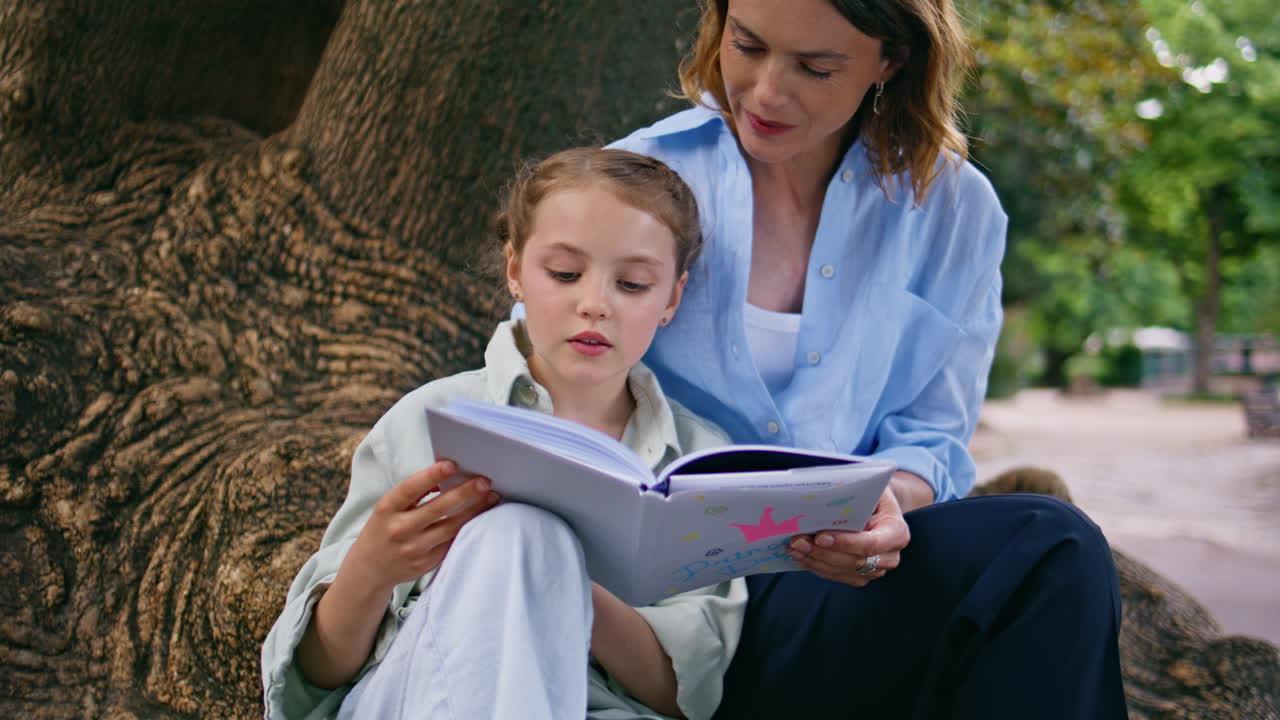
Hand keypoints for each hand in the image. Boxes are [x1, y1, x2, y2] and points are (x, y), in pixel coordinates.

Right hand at [343, 459, 498, 592]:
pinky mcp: (426, 563)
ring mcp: (414, 549)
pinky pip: (452, 543)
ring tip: (492, 497)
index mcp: (387, 509)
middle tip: (485, 481)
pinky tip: (483, 517)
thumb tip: (445, 476)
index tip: (452, 464)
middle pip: (438, 509)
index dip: (431, 476)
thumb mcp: (388, 507)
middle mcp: (400, 529)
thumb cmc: (384, 528)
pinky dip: (469, 528)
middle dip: (464, 493)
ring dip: (475, 511)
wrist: (370, 568)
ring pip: (451, 527)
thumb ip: (413, 493)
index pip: (410, 489)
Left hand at [787, 485, 909, 586]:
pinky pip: (837, 576)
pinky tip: (800, 556)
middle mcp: (890, 556)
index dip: (845, 543)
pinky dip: (816, 566)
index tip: (820, 537)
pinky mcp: (860, 576)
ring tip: (794, 548)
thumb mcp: (871, 487)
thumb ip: (856, 492)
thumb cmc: (873, 495)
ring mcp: (876, 569)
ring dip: (815, 561)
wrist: (878, 508)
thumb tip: (825, 492)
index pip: (871, 543)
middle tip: (798, 541)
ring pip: (843, 571)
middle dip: (823, 552)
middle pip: (854, 561)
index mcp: (897, 532)